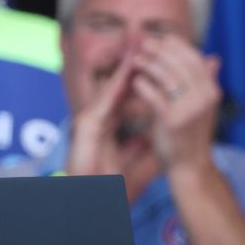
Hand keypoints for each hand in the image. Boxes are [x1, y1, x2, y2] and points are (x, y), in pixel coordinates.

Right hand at [65, 50, 154, 180]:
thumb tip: (151, 134)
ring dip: (126, 66)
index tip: (158, 61)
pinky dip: (117, 83)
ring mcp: (89, 120)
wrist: (92, 203)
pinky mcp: (86, 125)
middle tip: (148, 41)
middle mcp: (96, 119)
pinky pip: (105, 100)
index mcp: (106, 127)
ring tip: (140, 45)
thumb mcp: (134, 164)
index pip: (125, 96)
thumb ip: (142, 147)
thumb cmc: (109, 188)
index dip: (141, 77)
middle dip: (133, 63)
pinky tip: (129, 69)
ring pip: (111, 87)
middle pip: (117, 86)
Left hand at [130, 34, 220, 173]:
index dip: (178, 46)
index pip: (195, 59)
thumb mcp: (203, 105)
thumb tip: (214, 57)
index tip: (162, 38)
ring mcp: (190, 109)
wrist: (190, 164)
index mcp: (212, 91)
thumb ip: (205, 81)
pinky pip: (155, 96)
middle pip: (181, 64)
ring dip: (149, 64)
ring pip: (167, 77)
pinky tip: (135, 80)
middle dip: (161, 50)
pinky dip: (144, 85)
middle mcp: (205, 98)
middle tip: (144, 43)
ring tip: (136, 59)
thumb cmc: (191, 132)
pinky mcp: (173, 120)